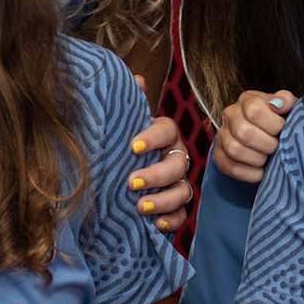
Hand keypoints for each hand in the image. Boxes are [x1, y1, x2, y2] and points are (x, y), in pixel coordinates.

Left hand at [128, 78, 192, 232]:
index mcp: (163, 135)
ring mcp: (178, 182)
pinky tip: (155, 225)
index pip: (167, 130)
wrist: (120, 169)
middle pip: (177, 164)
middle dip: (156, 175)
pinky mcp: (175, 206)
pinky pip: (183, 214)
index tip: (133, 146)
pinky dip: (171, 220)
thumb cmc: (124, 143)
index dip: (152, 138)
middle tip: (131, 183)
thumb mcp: (124, 123)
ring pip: (182, 191)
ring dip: (164, 200)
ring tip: (140, 207)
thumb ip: (130, 104)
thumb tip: (136, 78)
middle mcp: (175, 157)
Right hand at [211, 89, 294, 183]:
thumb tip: (279, 104)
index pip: (255, 111)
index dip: (273, 124)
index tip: (282, 129)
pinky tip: (261, 170)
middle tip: (276, 147)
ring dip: (258, 159)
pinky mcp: (219, 156)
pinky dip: (250, 173)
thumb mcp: (287, 107)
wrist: (267, 136)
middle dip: (267, 144)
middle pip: (244, 133)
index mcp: (247, 100)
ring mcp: (222, 135)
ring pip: (235, 150)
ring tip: (268, 158)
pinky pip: (231, 168)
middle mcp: (231, 115)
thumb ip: (286, 100)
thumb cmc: (278, 121)